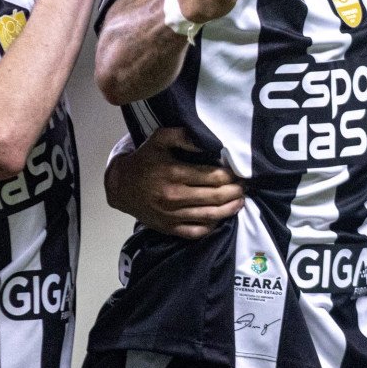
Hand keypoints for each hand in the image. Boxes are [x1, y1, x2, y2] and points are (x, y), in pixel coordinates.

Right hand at [106, 127, 244, 238]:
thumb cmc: (144, 160)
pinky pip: (196, 231)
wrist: (121, 186)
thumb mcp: (159, 139)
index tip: (239, 172)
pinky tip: (220, 217)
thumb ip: (182, 136)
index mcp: (174, 173)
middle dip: (235, 192)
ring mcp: (172, 215)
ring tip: (240, 201)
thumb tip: (206, 141)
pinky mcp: (169, 228)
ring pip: (210, 216)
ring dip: (230, 209)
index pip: (212, 177)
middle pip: (215, 197)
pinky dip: (212, 226)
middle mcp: (174, 196)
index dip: (231, 176)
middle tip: (244, 186)